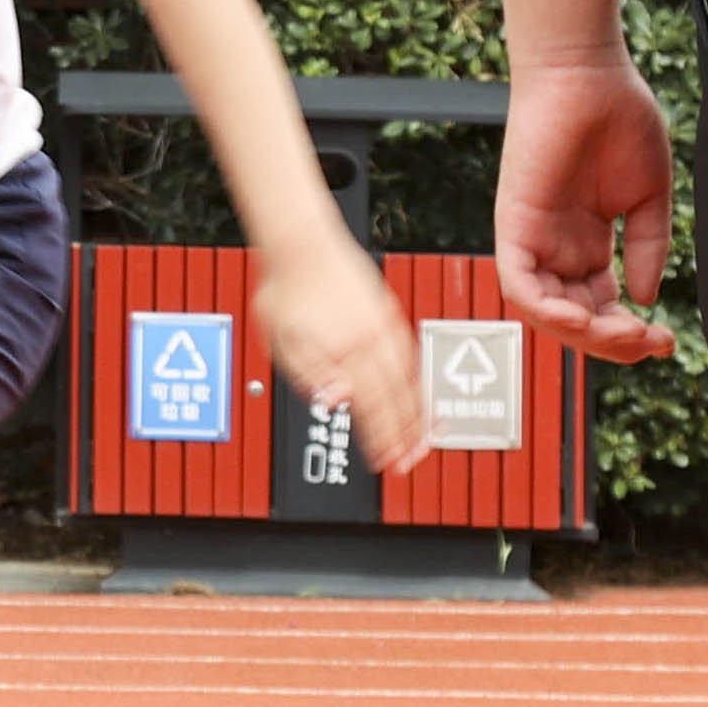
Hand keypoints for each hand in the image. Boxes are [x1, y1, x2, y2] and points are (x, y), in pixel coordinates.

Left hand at [253, 232, 426, 470]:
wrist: (303, 243)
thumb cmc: (287, 289)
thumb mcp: (283, 338)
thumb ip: (310, 375)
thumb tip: (335, 402)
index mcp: (347, 349)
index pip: (371, 406)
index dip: (382, 439)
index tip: (389, 463)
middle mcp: (372, 338)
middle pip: (398, 397)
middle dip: (407, 434)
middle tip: (412, 461)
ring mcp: (384, 324)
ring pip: (411, 376)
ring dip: (419, 411)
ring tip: (424, 437)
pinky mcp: (388, 311)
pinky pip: (411, 354)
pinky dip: (418, 379)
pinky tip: (417, 393)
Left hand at [492, 58, 682, 363]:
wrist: (589, 73)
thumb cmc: (619, 120)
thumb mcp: (647, 196)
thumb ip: (648, 247)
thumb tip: (645, 297)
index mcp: (587, 243)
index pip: (601, 308)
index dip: (630, 334)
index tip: (667, 339)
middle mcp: (557, 246)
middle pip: (574, 318)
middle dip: (612, 343)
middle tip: (652, 343)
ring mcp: (533, 235)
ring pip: (543, 311)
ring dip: (584, 335)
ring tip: (624, 335)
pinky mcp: (514, 221)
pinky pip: (518, 282)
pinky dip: (545, 310)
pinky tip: (582, 319)